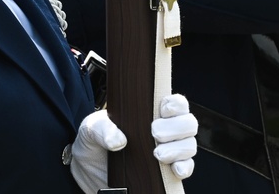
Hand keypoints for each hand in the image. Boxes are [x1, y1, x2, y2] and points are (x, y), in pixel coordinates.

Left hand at [69, 94, 197, 191]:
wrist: (89, 172)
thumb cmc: (94, 143)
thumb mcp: (91, 129)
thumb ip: (103, 129)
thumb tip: (119, 141)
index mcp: (151, 113)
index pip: (176, 103)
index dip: (177, 104)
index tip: (164, 109)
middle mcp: (166, 130)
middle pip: (188, 123)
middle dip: (176, 127)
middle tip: (155, 133)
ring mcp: (169, 152)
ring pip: (190, 145)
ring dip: (178, 148)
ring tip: (157, 154)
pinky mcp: (167, 173)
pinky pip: (186, 168)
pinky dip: (184, 167)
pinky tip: (175, 169)